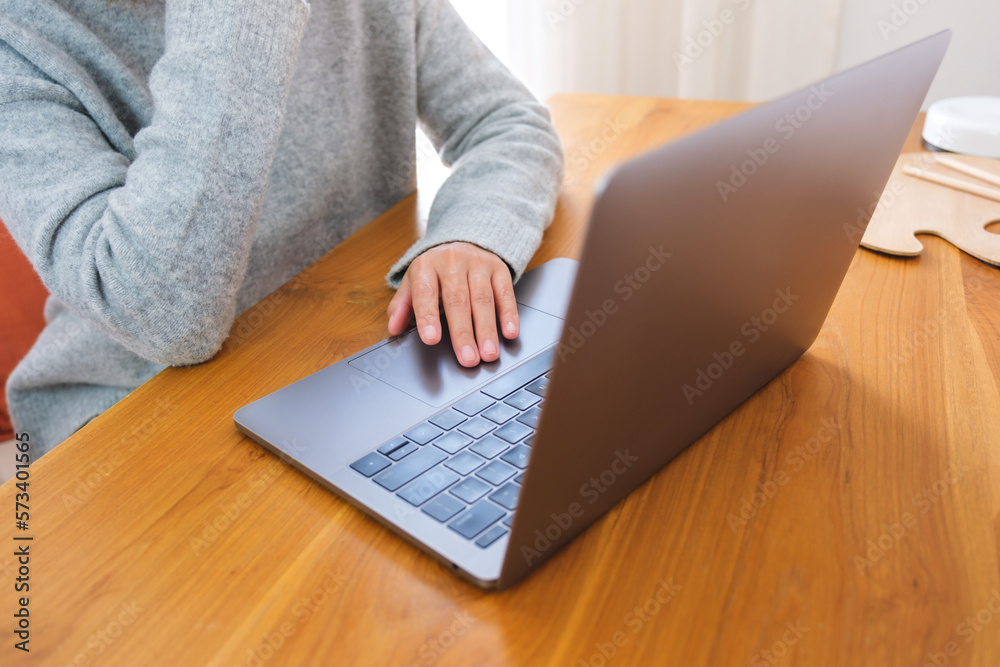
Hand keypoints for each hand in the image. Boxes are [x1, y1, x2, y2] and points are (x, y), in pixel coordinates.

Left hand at [387, 242, 519, 366]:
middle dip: (463, 332)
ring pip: (483, 299)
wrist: (463, 241)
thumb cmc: (436, 270)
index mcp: (426, 266)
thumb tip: (393, 328)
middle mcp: (452, 262)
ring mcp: (478, 264)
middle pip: (458, 300)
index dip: (428, 317)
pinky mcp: (499, 269)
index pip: (425, 293)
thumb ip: (401, 306)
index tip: (431, 339)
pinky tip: (509, 332)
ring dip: (487, 329)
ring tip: (488, 353)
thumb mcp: (413, 282)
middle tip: (468, 358)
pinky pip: (505, 293)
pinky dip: (509, 314)